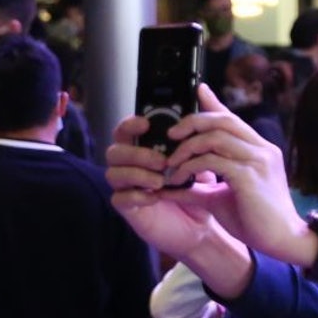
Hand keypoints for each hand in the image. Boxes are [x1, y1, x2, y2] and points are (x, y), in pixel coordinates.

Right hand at [106, 119, 230, 258]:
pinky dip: (138, 195)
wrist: (203, 225)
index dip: (131, 123)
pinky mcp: (128, 208)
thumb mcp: (203, 155)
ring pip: (114, 173)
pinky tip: (156, 197)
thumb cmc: (198, 186)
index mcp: (144, 148)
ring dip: (137, 174)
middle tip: (161, 160)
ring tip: (161, 180)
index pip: (127, 130)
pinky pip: (119, 198)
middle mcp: (131, 166)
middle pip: (115, 151)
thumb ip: (200, 129)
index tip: (147, 123)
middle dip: (136, 152)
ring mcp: (126, 187)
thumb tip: (203, 92)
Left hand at [116, 87, 313, 268]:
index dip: (214, 102)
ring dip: (186, 149)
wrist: (283, 240)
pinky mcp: (250, 176)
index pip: (233, 118)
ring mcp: (258, 161)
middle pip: (222, 119)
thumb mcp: (222, 197)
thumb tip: (171, 184)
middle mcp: (262, 150)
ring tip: (171, 165)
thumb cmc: (256, 220)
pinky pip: (213, 161)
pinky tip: (179, 179)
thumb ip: (201, 185)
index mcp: (260, 150)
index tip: (198, 90)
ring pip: (215, 137)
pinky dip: (190, 167)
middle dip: (192, 123)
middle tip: (171, 136)